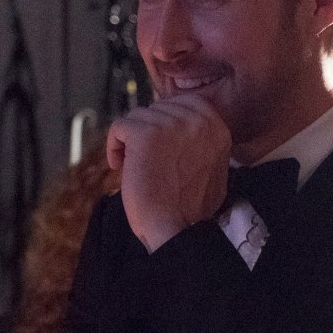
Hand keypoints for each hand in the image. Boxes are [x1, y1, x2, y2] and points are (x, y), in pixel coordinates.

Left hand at [106, 95, 230, 252]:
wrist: (178, 230)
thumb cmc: (190, 208)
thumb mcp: (213, 167)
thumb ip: (202, 143)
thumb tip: (180, 129)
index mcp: (217, 128)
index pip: (186, 102)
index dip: (166, 121)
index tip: (159, 142)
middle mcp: (198, 121)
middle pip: (159, 108)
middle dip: (148, 132)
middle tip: (147, 160)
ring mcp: (171, 125)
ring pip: (137, 117)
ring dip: (131, 142)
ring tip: (136, 167)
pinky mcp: (146, 134)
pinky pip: (120, 127)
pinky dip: (115, 147)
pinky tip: (122, 166)